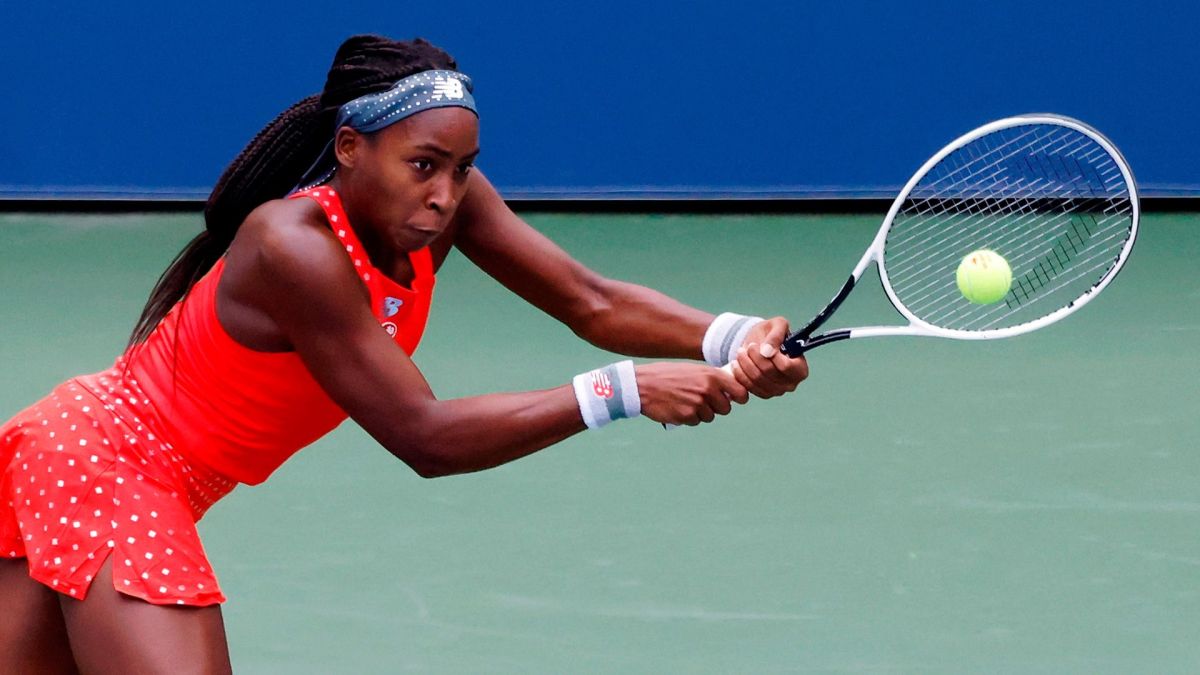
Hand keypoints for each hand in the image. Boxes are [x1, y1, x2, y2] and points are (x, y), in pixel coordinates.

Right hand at [635, 362, 749, 426]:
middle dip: (716, 408)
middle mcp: (707, 389)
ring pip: (709, 417)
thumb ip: (712, 379)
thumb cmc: (668, 375)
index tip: (737, 400)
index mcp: (711, 375)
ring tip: (685, 401)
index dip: (740, 398)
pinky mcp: (687, 416)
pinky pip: (695, 422)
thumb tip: (730, 390)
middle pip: (725, 409)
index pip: (740, 392)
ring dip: (700, 413)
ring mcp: (697, 404)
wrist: (643, 385)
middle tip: (702, 401)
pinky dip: (689, 417)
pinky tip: (678, 407)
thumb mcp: (693, 369)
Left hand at [732, 317, 808, 398]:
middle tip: (749, 346)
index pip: (786, 367)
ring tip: (741, 352)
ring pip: (756, 380)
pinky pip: (748, 388)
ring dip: (745, 364)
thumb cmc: (772, 333)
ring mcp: (776, 391)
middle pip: (769, 373)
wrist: (758, 343)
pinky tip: (736, 363)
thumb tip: (767, 351)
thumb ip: (776, 335)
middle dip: (755, 357)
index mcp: (800, 368)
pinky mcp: (762, 394)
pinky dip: (739, 375)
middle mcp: (791, 383)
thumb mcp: (778, 325)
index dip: (773, 356)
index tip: (763, 346)